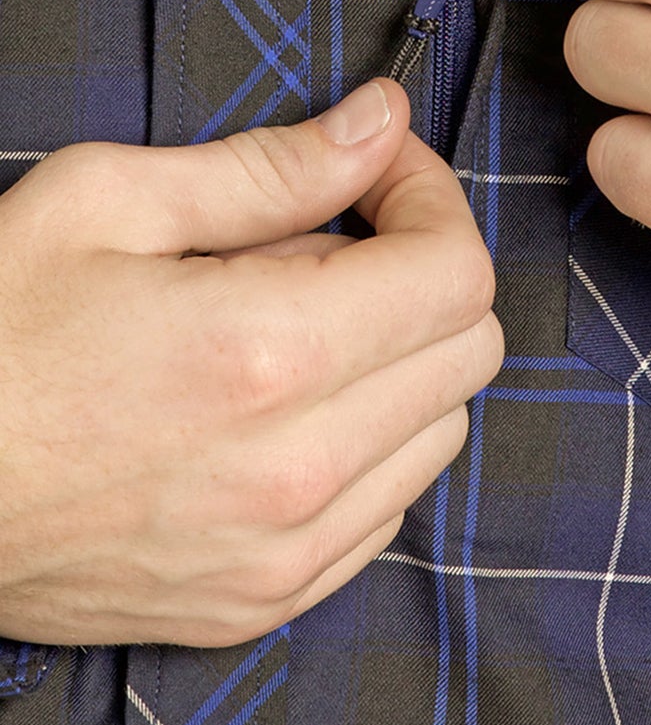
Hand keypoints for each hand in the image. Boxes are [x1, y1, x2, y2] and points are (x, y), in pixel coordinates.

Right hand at [0, 81, 501, 648]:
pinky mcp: (258, 603)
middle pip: (468, 350)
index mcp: (267, 353)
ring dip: (401, 360)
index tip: (376, 170)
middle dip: (423, 268)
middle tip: (335, 235)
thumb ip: (271, 165)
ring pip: (440, 432)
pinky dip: (368, 445)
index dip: (428, 196)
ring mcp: (279, 552)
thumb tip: (383, 121)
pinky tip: (285, 406)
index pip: (456, 271)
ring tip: (297, 323)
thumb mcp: (107, 202)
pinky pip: (385, 511)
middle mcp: (294, 469)